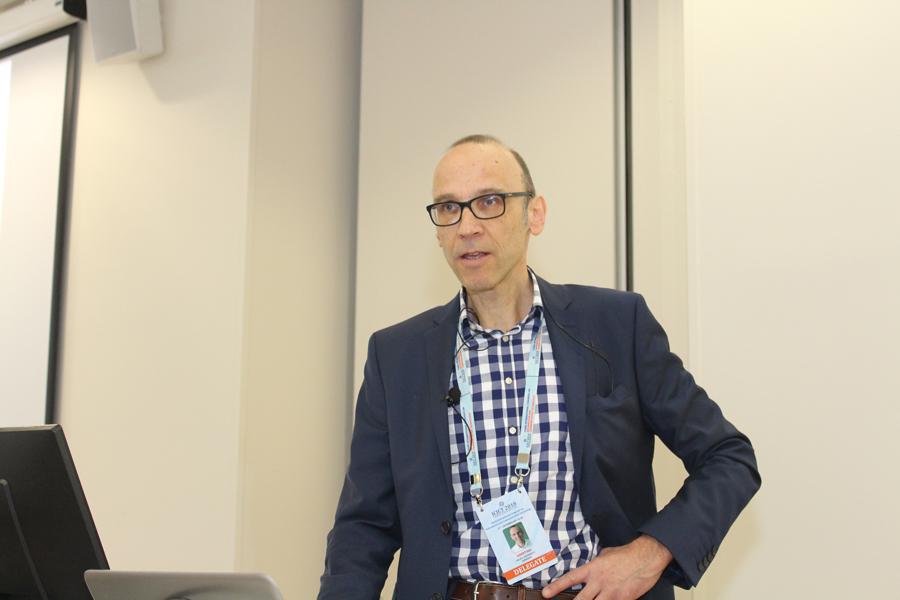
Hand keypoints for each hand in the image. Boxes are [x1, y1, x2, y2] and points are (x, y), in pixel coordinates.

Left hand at [541, 535, 671, 599]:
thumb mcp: (605, 555)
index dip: (556, 587)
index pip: (570, 578)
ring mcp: (611, 593)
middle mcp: (600, 582)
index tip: (546, 594)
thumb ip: (594, 565)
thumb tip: (589, 573)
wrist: (646, 557)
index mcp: (593, 569)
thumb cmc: (626, 554)